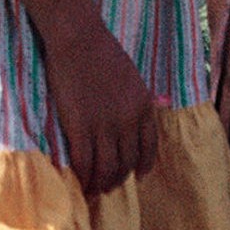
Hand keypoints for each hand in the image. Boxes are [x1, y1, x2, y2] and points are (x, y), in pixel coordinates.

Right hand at [43, 18, 159, 198]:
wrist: (80, 40)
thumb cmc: (104, 54)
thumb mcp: (134, 79)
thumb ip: (141, 100)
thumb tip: (150, 111)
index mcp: (144, 108)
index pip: (149, 148)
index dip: (143, 165)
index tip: (137, 175)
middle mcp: (128, 121)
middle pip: (126, 162)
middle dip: (118, 179)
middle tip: (108, 187)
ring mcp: (104, 125)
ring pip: (106, 168)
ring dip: (100, 183)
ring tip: (93, 190)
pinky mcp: (79, 126)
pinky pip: (84, 162)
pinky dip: (82, 177)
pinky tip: (78, 182)